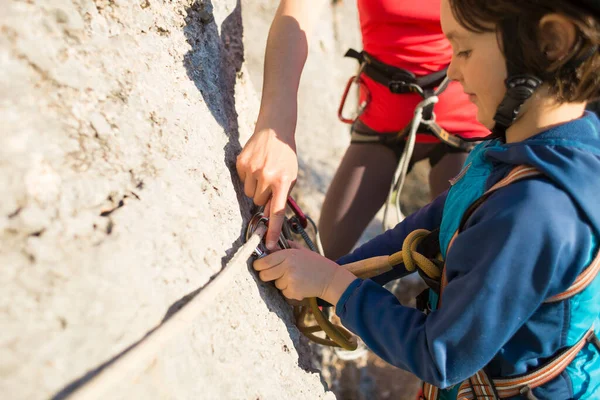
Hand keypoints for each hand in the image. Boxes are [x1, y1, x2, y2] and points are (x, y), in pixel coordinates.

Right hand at [237, 118, 297, 250]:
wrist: (275, 131)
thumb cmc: (285, 156)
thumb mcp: (291, 175)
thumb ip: (281, 195)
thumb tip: (270, 214)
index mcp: (282, 181)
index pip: (277, 212)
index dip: (272, 230)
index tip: (268, 245)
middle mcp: (267, 176)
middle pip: (258, 202)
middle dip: (263, 196)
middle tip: (268, 182)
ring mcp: (253, 169)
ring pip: (248, 193)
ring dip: (254, 187)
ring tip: (262, 172)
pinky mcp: (241, 163)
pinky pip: (241, 181)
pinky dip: (247, 177)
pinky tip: (255, 165)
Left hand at [253, 243, 356, 304]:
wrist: (331, 279)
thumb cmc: (316, 264)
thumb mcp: (302, 250)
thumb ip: (286, 247)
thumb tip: (269, 245)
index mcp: (288, 254)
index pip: (264, 261)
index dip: (258, 265)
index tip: (258, 266)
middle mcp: (287, 266)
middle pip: (264, 275)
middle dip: (266, 275)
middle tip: (275, 274)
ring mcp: (290, 279)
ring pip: (275, 284)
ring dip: (281, 283)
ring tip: (296, 278)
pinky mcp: (293, 291)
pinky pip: (284, 292)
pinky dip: (289, 291)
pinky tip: (300, 285)